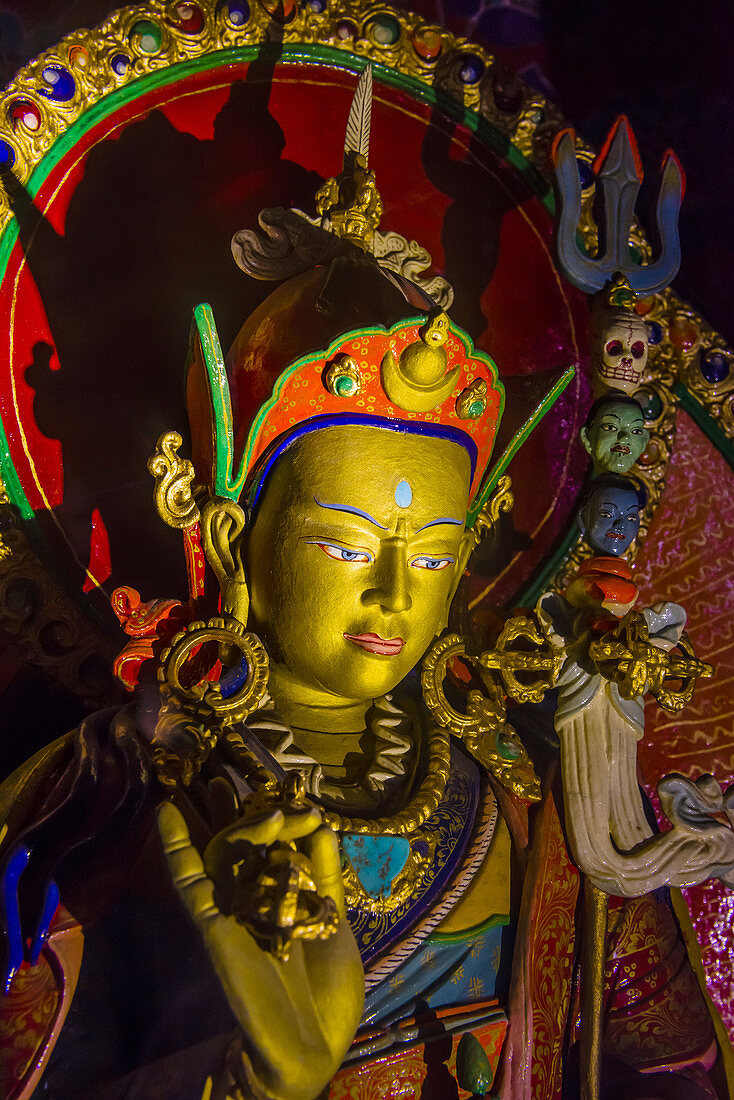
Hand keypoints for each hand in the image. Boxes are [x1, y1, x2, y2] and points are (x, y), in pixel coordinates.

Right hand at [157, 797, 362, 1099]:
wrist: (313, 1041)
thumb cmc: (327, 985)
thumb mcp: (336, 916)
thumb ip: (327, 870)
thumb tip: (320, 820)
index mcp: (283, 893)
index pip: (270, 841)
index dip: (269, 808)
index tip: (278, 781)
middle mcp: (253, 896)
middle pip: (235, 839)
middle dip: (228, 804)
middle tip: (220, 769)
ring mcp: (231, 908)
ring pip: (216, 851)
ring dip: (215, 816)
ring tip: (217, 785)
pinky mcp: (214, 925)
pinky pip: (191, 882)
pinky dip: (177, 848)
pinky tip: (164, 813)